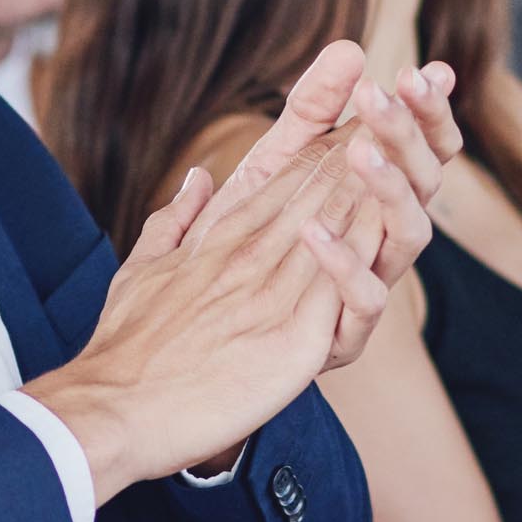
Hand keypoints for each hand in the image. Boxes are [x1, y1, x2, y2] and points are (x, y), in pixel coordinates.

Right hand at [31, 107, 379, 501]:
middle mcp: (247, 253)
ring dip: (372, 188)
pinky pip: (344, 288)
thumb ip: (174, 221)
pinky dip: (370, 252)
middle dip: (358, 149)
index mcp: (215, 238)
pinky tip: (397, 226)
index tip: (355, 120)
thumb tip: (198, 178)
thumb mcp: (141, 269)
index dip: (321, 148)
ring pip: (335, 226)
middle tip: (396, 112)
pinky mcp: (294, 339)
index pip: (279, 181)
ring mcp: (272, 293)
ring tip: (407, 151)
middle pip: (314, 190)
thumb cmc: (124, 349)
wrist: (114, 409)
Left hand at [193, 46, 462, 371]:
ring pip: (409, 237)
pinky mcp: (342, 336)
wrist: (195, 337)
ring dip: (390, 189)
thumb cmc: (243, 244)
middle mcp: (382, 240)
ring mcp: (367, 287)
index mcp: (375, 199)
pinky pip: (366, 302)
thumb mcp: (273, 166)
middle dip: (410, 136)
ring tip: (361, 151)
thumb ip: (311, 111)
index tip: (425, 71)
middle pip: (425, 183)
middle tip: (388, 93)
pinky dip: (345, 266)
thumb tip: (349, 46)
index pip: (425, 148)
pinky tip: (313, 230)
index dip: (430, 112)